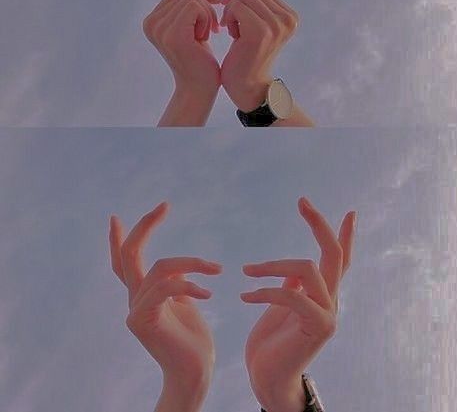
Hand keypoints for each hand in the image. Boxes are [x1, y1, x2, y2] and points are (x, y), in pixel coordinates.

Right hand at [109, 201, 221, 408]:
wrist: (194, 374)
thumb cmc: (193, 341)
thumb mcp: (185, 302)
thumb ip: (174, 284)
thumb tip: (177, 268)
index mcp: (142, 295)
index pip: (124, 262)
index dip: (118, 239)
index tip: (116, 217)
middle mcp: (134, 301)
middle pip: (129, 255)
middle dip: (145, 227)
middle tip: (164, 206)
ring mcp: (135, 311)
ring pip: (160, 268)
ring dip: (192, 263)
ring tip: (216, 269)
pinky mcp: (144, 321)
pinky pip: (165, 288)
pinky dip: (189, 284)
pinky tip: (208, 293)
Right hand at [143, 0, 221, 98]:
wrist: (201, 88)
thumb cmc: (198, 58)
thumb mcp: (187, 26)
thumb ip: (176, 4)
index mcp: (150, 21)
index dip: (199, 0)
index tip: (207, 20)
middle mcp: (150, 23)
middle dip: (204, 6)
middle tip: (211, 28)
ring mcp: (160, 29)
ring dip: (207, 14)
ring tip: (207, 33)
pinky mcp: (174, 34)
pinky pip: (195, 6)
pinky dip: (207, 18)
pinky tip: (206, 36)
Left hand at [220, 0, 297, 112]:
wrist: (246, 85)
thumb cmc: (248, 53)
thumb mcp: (260, 22)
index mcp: (291, 16)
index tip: (237, 18)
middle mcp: (288, 20)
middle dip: (235, 4)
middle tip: (231, 23)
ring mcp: (277, 26)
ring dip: (230, 12)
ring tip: (233, 30)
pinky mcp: (261, 32)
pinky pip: (237, 7)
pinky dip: (228, 18)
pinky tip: (231, 34)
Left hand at [241, 198, 356, 411]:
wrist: (268, 379)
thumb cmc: (273, 343)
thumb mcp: (282, 306)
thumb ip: (293, 286)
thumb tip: (296, 269)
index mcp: (323, 294)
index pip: (340, 260)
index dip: (345, 235)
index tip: (351, 212)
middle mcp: (331, 301)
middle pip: (333, 255)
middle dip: (319, 225)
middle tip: (302, 202)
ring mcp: (327, 315)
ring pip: (307, 269)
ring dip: (272, 266)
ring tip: (247, 271)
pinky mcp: (316, 327)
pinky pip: (291, 295)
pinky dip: (265, 291)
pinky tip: (245, 296)